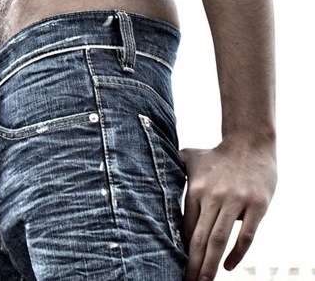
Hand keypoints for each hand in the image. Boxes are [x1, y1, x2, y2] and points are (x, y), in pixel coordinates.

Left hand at [180, 140, 276, 280]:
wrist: (250, 143)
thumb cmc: (218, 154)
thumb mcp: (191, 157)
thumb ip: (172, 166)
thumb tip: (151, 170)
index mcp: (196, 188)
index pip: (186, 227)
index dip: (183, 249)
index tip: (179, 265)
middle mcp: (214, 196)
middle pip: (200, 238)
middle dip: (193, 265)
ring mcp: (236, 201)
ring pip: (220, 240)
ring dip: (210, 265)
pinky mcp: (256, 206)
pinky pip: (245, 235)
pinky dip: (237, 254)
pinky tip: (228, 266)